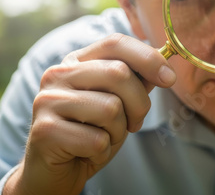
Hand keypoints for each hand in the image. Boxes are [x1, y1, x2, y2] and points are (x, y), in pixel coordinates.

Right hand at [4, 34, 175, 194]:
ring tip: (103, 138)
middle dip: (139, 104)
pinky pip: (97, 140)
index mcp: (77, 62)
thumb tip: (164, 67)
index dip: (148, 58)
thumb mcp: (119, 103)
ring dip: (118, 132)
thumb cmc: (91, 132)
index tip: (170, 79)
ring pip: (111, 108)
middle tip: (134, 123)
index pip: (116, 43)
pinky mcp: (44, 130)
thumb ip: (136, 82)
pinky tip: (86, 153)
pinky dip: (102, 152)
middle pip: (119, 73)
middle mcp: (58, 74)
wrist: (56, 171)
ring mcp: (47, 100)